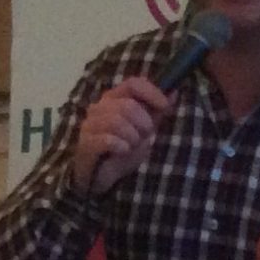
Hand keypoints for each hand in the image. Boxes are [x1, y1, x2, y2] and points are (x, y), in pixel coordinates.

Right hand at [70, 77, 172, 194]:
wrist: (101, 175)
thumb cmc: (123, 149)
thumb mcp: (145, 131)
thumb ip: (157, 112)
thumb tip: (174, 92)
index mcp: (114, 99)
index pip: (133, 83)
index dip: (151, 92)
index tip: (165, 106)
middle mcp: (99, 107)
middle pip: (128, 105)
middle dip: (143, 124)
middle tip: (144, 136)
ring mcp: (90, 124)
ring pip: (117, 121)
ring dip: (132, 137)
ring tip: (132, 146)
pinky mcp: (85, 142)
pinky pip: (108, 140)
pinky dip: (121, 147)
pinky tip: (122, 151)